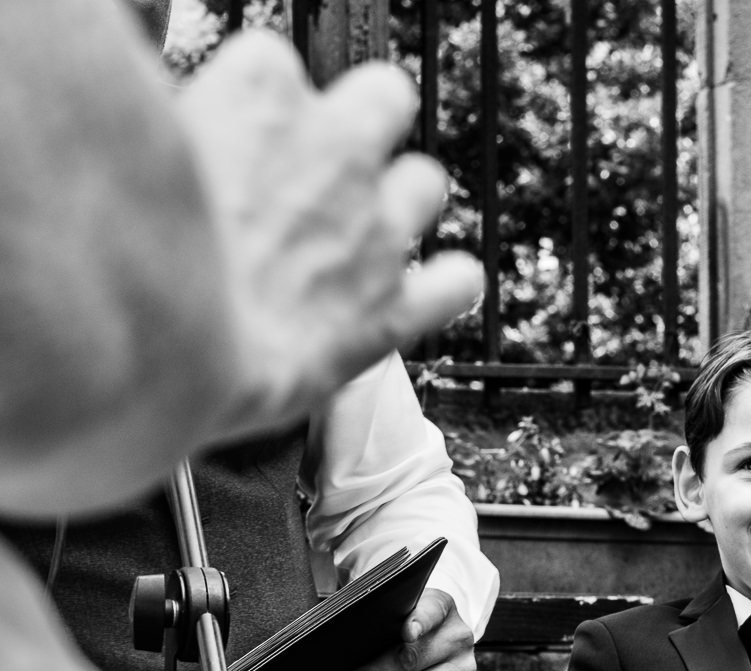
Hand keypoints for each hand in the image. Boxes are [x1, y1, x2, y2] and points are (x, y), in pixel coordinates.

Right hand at [174, 30, 481, 445]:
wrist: (149, 350)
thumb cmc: (119, 250)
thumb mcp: (136, 145)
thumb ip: (180, 122)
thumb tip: (188, 125)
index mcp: (262, 93)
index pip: (274, 67)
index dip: (253, 111)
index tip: (230, 143)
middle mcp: (335, 149)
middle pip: (383, 95)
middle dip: (359, 126)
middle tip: (317, 169)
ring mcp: (374, 228)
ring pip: (426, 182)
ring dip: (399, 203)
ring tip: (352, 237)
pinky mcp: (392, 308)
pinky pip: (459, 282)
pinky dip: (447, 285)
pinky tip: (427, 291)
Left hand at [322, 588, 476, 670]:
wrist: (439, 643)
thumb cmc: (405, 626)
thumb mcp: (396, 612)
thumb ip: (379, 621)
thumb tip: (339, 652)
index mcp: (443, 607)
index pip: (431, 611)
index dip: (419, 622)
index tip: (406, 633)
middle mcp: (459, 637)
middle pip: (410, 662)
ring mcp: (464, 669)